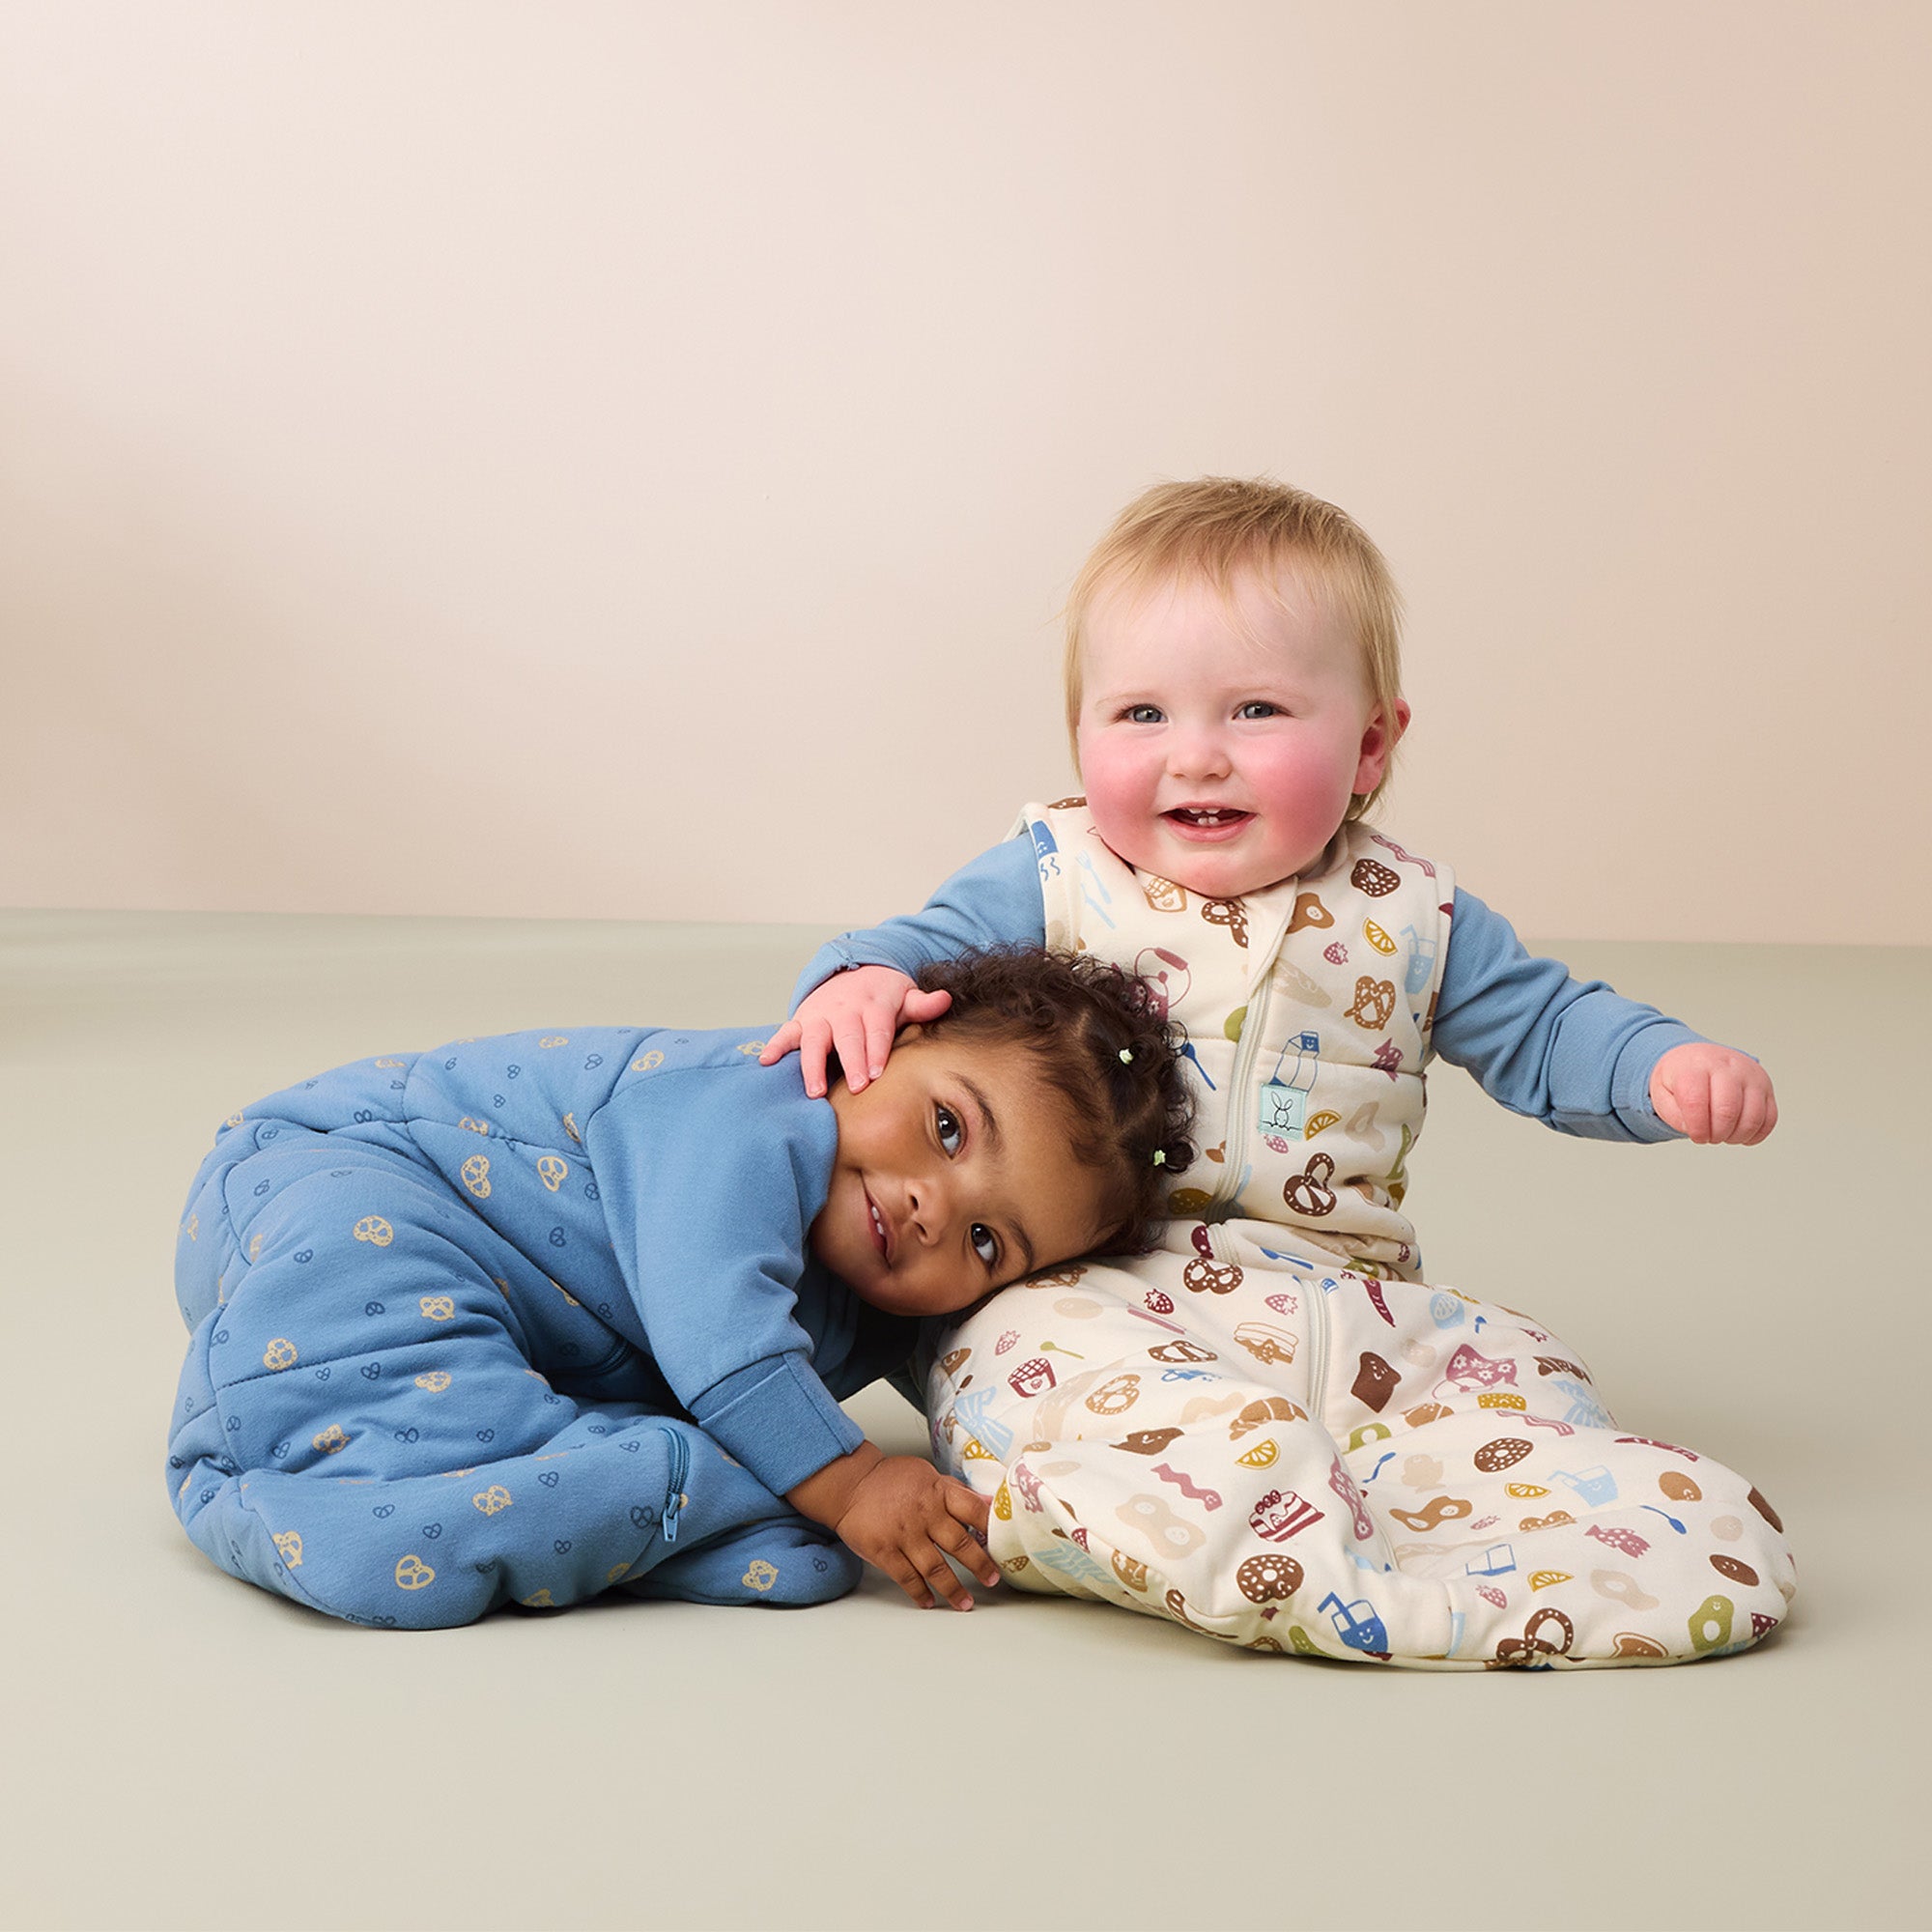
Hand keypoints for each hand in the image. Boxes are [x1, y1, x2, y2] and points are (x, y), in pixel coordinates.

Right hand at [758, 965, 953, 1096]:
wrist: (854, 971)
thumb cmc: (884, 996)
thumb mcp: (905, 995)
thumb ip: (922, 1004)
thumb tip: (944, 999)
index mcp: (873, 1004)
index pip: (876, 1028)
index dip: (876, 1050)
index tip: (877, 1073)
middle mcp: (845, 1009)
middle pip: (847, 1037)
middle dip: (851, 1061)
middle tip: (856, 1087)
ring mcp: (820, 1015)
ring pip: (815, 1039)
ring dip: (813, 1065)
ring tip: (815, 1091)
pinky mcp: (802, 1020)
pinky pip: (786, 1033)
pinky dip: (776, 1046)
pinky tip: (766, 1062)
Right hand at [797, 1450, 997, 1609]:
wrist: (850, 1484)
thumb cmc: (890, 1480)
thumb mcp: (927, 1475)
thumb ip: (955, 1492)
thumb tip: (988, 1504)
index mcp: (938, 1492)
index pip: (973, 1510)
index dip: (991, 1528)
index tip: (1004, 1544)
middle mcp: (924, 1513)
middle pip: (959, 1544)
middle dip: (980, 1565)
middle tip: (992, 1579)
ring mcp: (904, 1534)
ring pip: (935, 1568)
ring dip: (953, 1589)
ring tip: (965, 1603)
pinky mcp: (884, 1551)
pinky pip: (907, 1578)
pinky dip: (920, 1593)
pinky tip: (929, 1602)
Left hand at [1649, 1043, 1777, 1144]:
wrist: (1699, 1056)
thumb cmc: (1681, 1077)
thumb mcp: (1661, 1091)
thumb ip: (1672, 1114)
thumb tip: (1694, 1129)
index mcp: (1695, 1066)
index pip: (1696, 1102)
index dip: (1697, 1128)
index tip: (1696, 1135)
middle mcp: (1726, 1066)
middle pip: (1728, 1110)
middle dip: (1717, 1134)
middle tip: (1709, 1137)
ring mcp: (1750, 1075)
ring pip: (1753, 1117)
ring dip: (1737, 1136)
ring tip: (1723, 1135)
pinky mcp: (1766, 1086)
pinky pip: (1769, 1118)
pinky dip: (1755, 1134)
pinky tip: (1739, 1134)